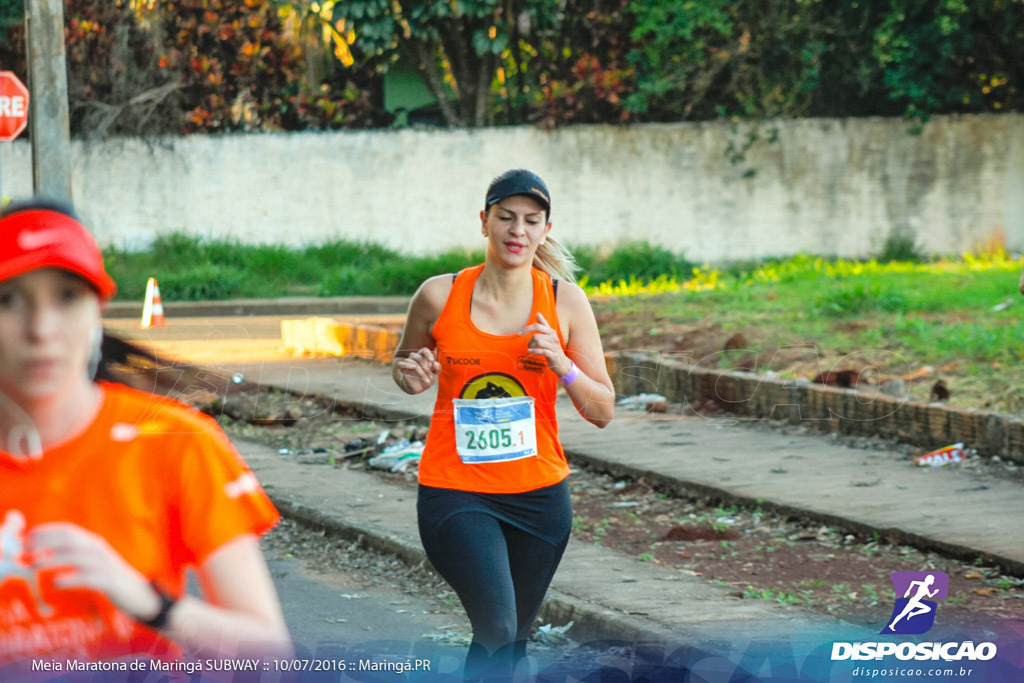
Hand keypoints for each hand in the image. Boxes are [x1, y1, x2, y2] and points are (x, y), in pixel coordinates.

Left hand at [27, 522, 159, 620]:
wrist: (141, 596)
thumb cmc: (111, 581)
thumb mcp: (92, 565)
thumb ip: (73, 557)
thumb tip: (43, 555)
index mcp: (94, 544)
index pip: (69, 531)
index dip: (46, 532)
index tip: (26, 538)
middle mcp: (100, 550)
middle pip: (70, 539)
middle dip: (45, 542)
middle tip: (24, 551)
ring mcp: (106, 564)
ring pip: (76, 555)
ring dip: (52, 558)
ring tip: (32, 565)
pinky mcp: (111, 581)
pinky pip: (88, 577)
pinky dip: (70, 578)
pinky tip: (55, 583)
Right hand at [395, 347, 440, 393]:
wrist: (416, 389)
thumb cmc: (426, 379)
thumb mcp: (434, 375)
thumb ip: (437, 368)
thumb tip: (435, 364)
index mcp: (423, 357)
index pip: (424, 350)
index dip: (428, 353)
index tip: (432, 360)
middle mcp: (414, 358)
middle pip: (419, 357)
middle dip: (426, 367)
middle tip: (431, 377)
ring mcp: (407, 362)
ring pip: (412, 361)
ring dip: (421, 371)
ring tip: (427, 381)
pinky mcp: (401, 368)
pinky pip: (401, 363)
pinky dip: (407, 364)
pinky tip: (413, 367)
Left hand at [520, 312, 571, 376]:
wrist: (562, 363)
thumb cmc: (553, 348)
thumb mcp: (549, 335)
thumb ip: (543, 325)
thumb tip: (538, 313)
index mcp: (551, 332)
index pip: (538, 326)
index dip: (527, 328)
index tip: (519, 332)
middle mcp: (553, 337)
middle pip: (537, 334)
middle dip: (529, 339)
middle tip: (527, 343)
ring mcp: (554, 346)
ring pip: (538, 341)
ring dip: (531, 346)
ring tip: (531, 349)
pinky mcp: (553, 354)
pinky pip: (542, 351)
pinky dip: (535, 351)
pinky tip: (531, 351)